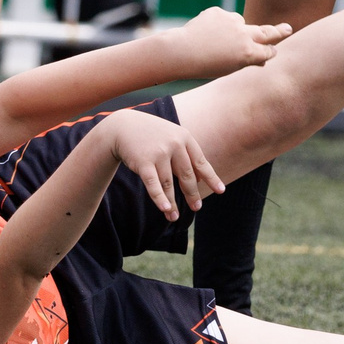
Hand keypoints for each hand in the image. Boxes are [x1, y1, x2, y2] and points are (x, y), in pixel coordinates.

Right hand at [103, 109, 224, 220]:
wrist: (123, 126)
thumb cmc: (152, 135)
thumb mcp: (172, 137)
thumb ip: (187, 155)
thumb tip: (202, 179)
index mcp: (185, 137)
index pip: (201, 162)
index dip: (211, 178)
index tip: (220, 191)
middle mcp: (174, 144)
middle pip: (187, 175)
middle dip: (191, 194)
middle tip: (196, 207)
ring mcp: (159, 153)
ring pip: (169, 184)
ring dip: (172, 202)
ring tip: (174, 216)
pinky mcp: (143, 162)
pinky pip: (153, 184)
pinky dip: (160, 198)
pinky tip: (165, 208)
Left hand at [173, 5, 291, 77]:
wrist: (181, 51)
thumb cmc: (205, 65)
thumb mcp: (230, 68)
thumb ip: (248, 60)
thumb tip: (262, 59)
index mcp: (248, 54)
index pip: (268, 52)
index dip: (270, 51)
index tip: (274, 50)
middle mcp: (244, 36)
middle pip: (266, 32)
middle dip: (278, 31)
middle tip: (288, 28)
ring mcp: (232, 22)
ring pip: (239, 23)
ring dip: (232, 30)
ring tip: (214, 41)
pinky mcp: (219, 12)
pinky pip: (222, 18)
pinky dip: (217, 24)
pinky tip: (205, 33)